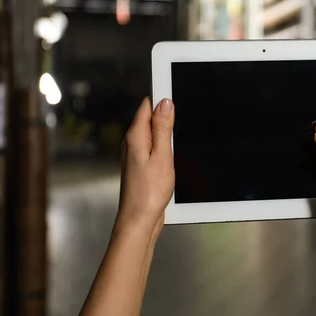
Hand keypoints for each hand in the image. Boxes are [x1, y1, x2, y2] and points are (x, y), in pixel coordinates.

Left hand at [118, 97, 174, 236]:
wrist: (139, 219)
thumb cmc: (149, 191)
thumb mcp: (162, 155)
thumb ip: (163, 128)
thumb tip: (165, 103)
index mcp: (135, 137)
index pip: (147, 106)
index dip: (162, 99)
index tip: (177, 95)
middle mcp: (132, 144)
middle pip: (150, 118)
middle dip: (166, 116)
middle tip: (183, 122)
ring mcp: (135, 155)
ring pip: (153, 134)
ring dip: (167, 133)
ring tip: (180, 140)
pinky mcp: (141, 166)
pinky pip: (154, 147)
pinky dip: (164, 146)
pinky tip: (174, 154)